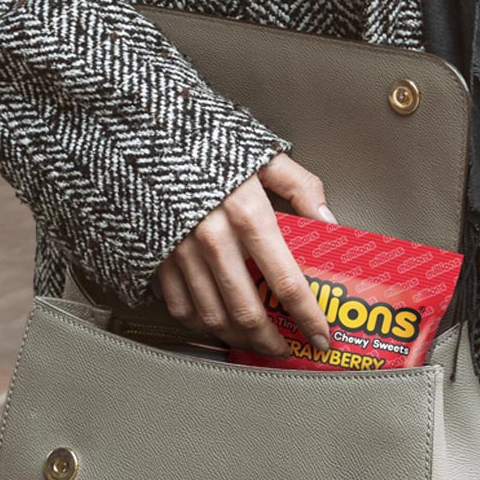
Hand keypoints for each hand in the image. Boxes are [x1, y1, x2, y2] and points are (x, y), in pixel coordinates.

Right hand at [153, 152, 337, 358]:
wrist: (150, 131)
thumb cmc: (211, 141)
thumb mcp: (264, 154)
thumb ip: (301, 187)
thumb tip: (329, 221)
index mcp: (248, 212)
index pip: (286, 280)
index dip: (307, 315)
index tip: (320, 336)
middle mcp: (213, 238)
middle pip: (247, 310)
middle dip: (271, 340)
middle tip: (286, 349)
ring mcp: (181, 251)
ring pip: (213, 316)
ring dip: (239, 337)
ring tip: (255, 341)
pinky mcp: (157, 256)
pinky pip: (180, 306)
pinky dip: (202, 324)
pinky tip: (218, 322)